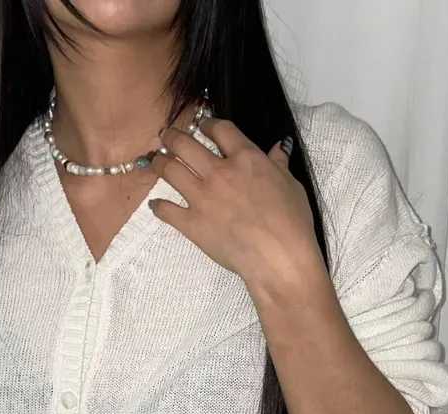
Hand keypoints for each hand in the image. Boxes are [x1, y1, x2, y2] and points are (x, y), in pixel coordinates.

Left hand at [149, 118, 323, 288]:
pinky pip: (166, 210)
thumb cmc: (291, 222)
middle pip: (185, 144)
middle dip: (173, 136)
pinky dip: (158, 206)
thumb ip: (279, 164)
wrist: (278, 257)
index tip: (202, 125)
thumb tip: (279, 147)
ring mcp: (202, 198)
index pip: (220, 129)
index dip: (207, 123)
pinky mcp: (192, 224)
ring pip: (170, 170)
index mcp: (246, 158)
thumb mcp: (291, 185)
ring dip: (159, 162)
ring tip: (156, 160)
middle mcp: (219, 172)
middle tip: (167, 136)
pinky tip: (156, 204)